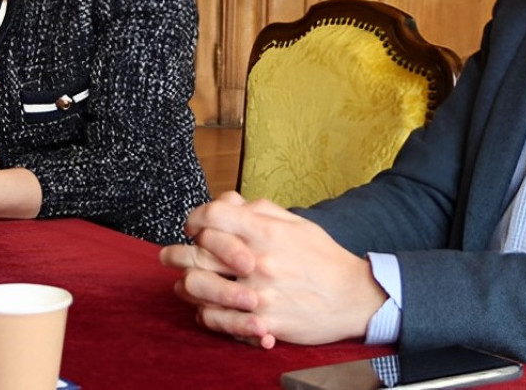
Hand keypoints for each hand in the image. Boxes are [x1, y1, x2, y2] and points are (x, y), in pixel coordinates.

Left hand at [159, 192, 384, 347]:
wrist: (354, 297)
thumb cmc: (323, 257)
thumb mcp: (295, 223)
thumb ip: (260, 210)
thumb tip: (229, 202)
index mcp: (266, 232)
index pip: (213, 215)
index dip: (196, 218)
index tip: (193, 226)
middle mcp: (258, 261)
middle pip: (197, 252)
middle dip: (176, 252)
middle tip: (170, 255)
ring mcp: (259, 294)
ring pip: (199, 288)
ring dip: (185, 285)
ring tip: (184, 284)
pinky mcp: (263, 323)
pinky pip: (217, 320)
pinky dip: (205, 315)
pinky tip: (205, 309)